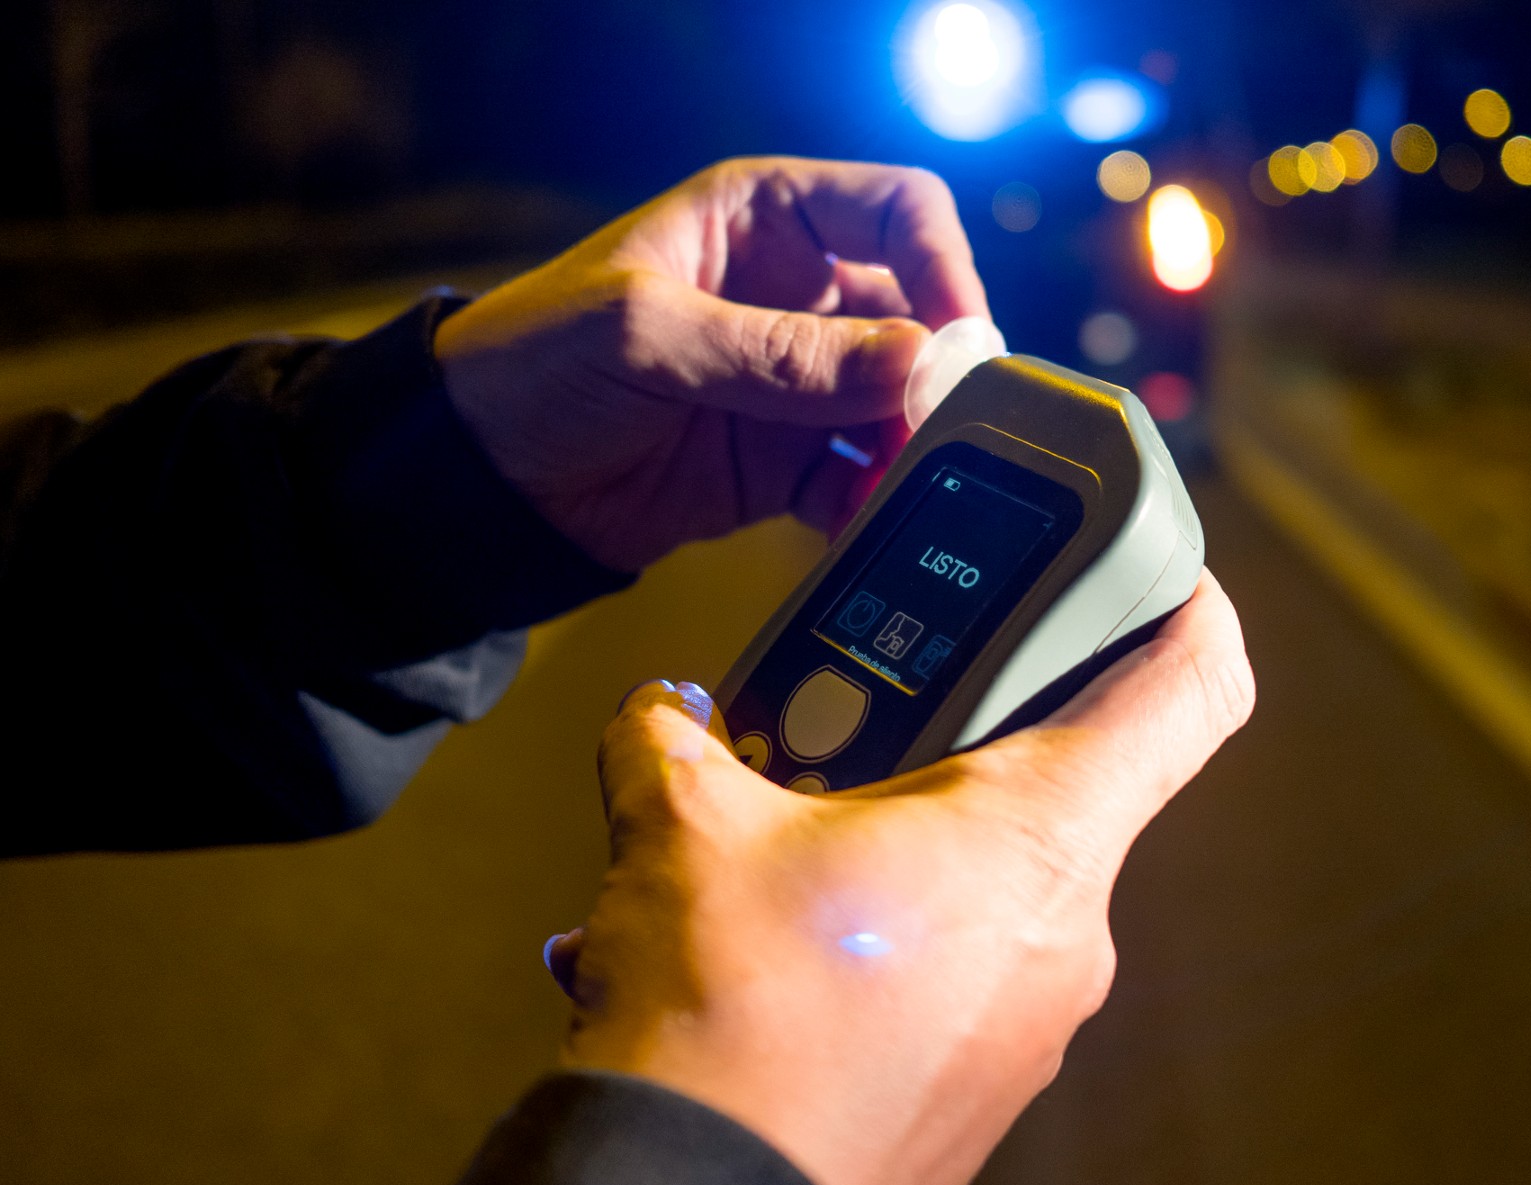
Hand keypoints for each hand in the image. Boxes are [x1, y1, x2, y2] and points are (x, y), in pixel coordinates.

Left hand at [434, 157, 988, 571]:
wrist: (473, 480)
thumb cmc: (529, 363)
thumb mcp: (646, 336)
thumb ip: (778, 354)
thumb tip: (912, 363)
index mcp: (763, 220)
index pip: (897, 213)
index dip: (941, 266)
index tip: (954, 341)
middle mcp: (793, 295)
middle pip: (917, 318)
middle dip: (935, 376)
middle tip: (934, 430)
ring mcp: (793, 384)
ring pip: (898, 406)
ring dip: (912, 447)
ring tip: (901, 487)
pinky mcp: (781, 463)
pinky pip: (858, 478)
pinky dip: (871, 503)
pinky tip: (859, 522)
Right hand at [546, 572, 1253, 1184]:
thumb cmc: (725, 1022)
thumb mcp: (682, 829)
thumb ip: (675, 737)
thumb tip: (660, 715)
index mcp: (1037, 832)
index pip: (1195, 686)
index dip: (1195, 601)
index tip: (1161, 568)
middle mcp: (1068, 928)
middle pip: (1075, 775)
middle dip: (970, 728)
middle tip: (871, 713)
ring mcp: (1036, 1019)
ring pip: (1005, 873)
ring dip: (911, 833)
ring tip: (794, 836)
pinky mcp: (988, 1082)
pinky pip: (968, 961)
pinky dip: (899, 922)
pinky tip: (794, 934)